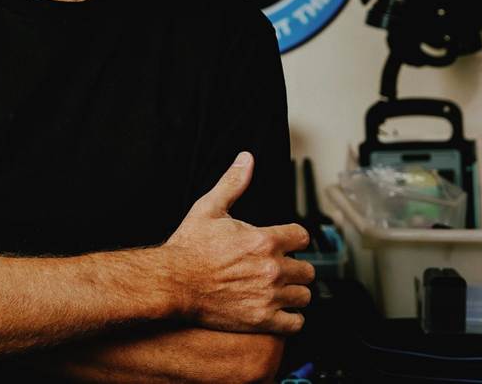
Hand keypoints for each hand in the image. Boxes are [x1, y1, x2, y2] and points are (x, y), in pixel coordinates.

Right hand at [164, 151, 313, 334]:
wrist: (173, 283)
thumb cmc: (189, 247)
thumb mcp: (209, 208)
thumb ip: (233, 183)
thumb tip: (246, 159)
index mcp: (264, 240)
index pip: (302, 237)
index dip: (293, 238)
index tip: (285, 243)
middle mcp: (272, 268)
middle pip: (307, 269)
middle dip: (295, 266)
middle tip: (280, 268)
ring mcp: (269, 296)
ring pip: (304, 296)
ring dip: (294, 292)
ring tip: (279, 289)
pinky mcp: (262, 320)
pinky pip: (295, 323)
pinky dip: (290, 318)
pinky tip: (279, 311)